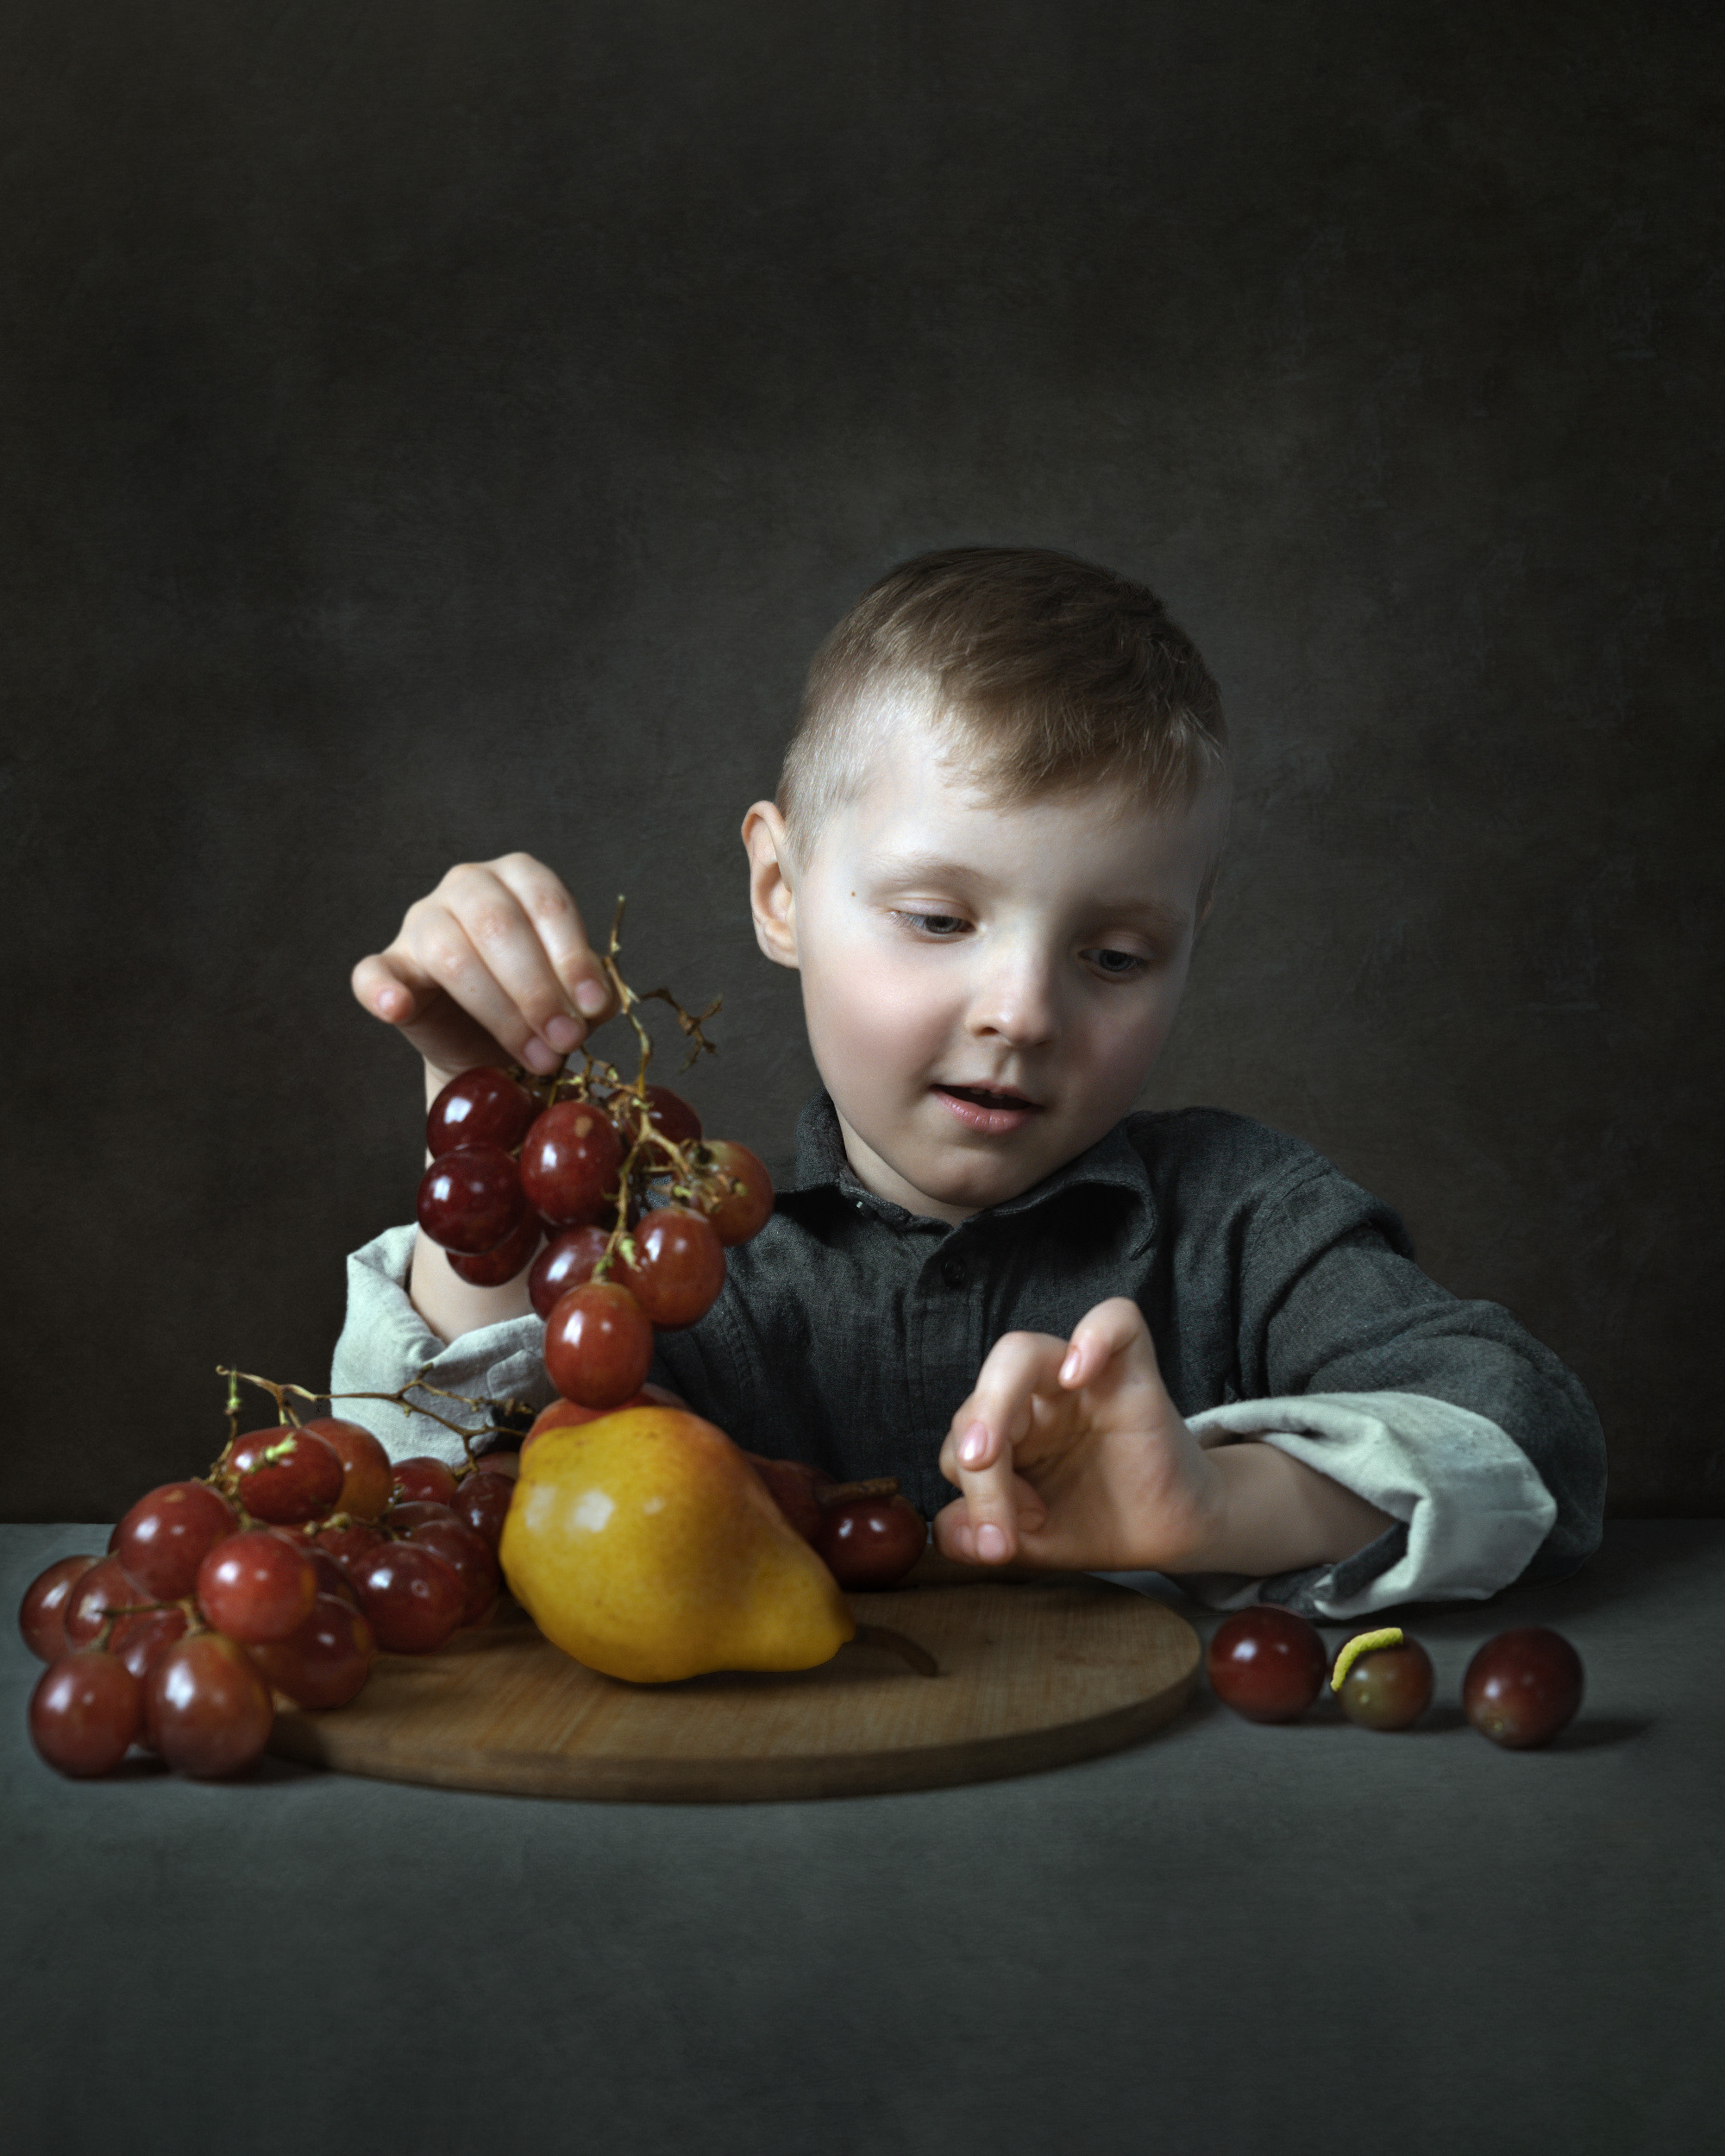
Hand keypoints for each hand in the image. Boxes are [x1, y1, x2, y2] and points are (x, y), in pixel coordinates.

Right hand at [351, 855, 617, 1081]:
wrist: (492, 1048)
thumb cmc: (540, 1008)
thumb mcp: (577, 997)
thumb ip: (590, 993)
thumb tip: (591, 1004)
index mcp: (520, 877)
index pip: (546, 903)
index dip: (572, 957)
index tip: (592, 1007)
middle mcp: (468, 886)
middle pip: (499, 925)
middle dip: (538, 990)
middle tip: (565, 1039)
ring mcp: (421, 922)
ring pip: (451, 953)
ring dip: (498, 1010)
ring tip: (535, 1055)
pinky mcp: (389, 965)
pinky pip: (373, 972)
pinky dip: (382, 990)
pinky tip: (398, 1008)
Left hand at [933, 1298, 1225, 1572]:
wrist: (1175, 1533)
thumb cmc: (1102, 1524)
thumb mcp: (1035, 1545)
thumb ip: (983, 1536)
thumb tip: (945, 1534)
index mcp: (1008, 1435)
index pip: (963, 1442)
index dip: (972, 1493)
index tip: (1003, 1544)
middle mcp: (1037, 1400)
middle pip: (981, 1395)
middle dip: (972, 1457)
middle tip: (984, 1507)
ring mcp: (1083, 1380)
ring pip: (1021, 1352)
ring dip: (993, 1403)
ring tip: (988, 1455)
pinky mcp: (1133, 1372)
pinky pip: (1116, 1321)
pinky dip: (1093, 1336)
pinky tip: (1078, 1375)